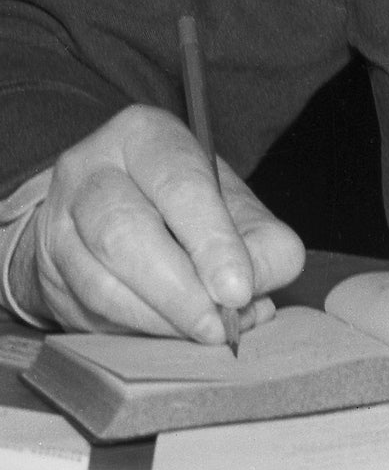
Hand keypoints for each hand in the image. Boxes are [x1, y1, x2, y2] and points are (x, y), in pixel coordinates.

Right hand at [30, 105, 301, 338]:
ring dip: (158, 317)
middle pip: (127, 231)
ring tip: (202, 333)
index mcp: (148, 136)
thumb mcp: (237, 210)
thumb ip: (261, 246)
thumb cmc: (189, 209)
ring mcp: (59, 218)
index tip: (237, 291)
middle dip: (181, 289)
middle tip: (219, 326)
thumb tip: (250, 300)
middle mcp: (93, 168)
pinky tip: (168, 333)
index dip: (212, 242)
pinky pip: (88, 308)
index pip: (181, 185)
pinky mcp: (46, 267)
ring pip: (100, 278)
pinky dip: (135, 328)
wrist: (114, 217)